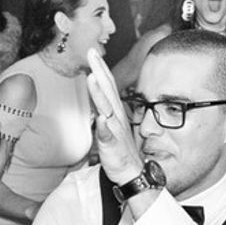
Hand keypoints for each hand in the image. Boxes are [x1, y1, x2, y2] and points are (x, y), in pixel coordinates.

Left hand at [85, 49, 145, 186]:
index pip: (108, 85)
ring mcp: (115, 131)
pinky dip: (105, 128)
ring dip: (100, 94)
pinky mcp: (113, 147)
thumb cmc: (122, 149)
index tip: (93, 51)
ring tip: (92, 78)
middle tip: (92, 53)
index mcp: (115, 111)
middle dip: (100, 71)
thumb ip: (106, 109)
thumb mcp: (113, 125)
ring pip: (107, 109)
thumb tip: (98, 98)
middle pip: (107, 90)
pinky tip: (101, 120)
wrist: (133, 173)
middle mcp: (116, 117)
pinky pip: (108, 136)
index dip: (101, 68)